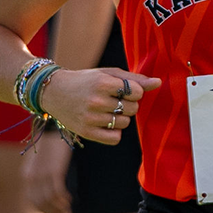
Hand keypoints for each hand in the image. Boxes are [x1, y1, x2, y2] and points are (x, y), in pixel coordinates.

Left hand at [23, 131, 72, 212]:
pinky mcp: (54, 171)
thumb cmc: (48, 143)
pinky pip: (57, 192)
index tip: (53, 212)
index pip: (32, 201)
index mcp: (27, 176)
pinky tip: (69, 198)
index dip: (43, 210)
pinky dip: (63, 199)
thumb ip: (39, 173)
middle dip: (52, 212)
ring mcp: (42, 176)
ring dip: (59, 207)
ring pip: (49, 200)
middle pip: (40, 203)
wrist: (52, 128)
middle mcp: (32, 178)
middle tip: (62, 212)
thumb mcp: (39, 160)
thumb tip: (46, 186)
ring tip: (67, 206)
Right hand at [41, 68, 159, 145]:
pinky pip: (115, 138)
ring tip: (106, 110)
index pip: (137, 92)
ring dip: (121, 118)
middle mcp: (96, 101)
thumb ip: (134, 78)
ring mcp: (90, 118)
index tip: (123, 89)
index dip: (134, 91)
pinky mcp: (86, 132)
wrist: (54, 91)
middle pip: (133, 108)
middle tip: (113, 99)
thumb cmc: (86, 81)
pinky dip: (114, 132)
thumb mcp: (107, 74)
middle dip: (128, 104)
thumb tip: (159, 82)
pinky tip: (105, 123)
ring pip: (125, 123)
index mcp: (102, 83)